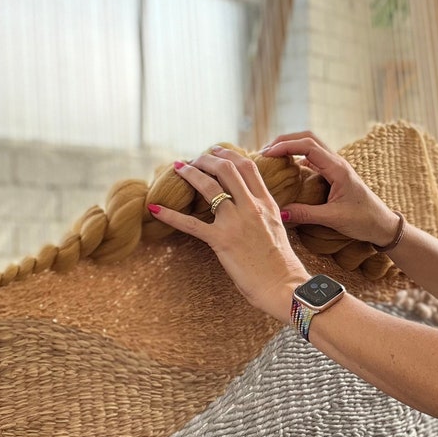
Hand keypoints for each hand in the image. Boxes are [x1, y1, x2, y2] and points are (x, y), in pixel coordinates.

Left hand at [149, 148, 308, 321]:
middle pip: (227, 169)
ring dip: (191, 173)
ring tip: (178, 168)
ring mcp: (236, 222)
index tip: (216, 151)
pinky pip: (190, 224)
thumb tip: (253, 205)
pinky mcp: (221, 241)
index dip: (229, 154)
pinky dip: (170, 215)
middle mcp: (252, 207)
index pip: (247, 167)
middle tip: (193, 159)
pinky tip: (154, 208)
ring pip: (209, 187)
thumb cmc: (281, 263)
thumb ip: (264, 212)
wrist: (283, 285)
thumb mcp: (276, 227)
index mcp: (266, 203)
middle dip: (206, 159)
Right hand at [261, 132, 400, 247]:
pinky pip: (313, 159)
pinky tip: (285, 168)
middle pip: (307, 138)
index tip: (266, 154)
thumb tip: (280, 212)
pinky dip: (297, 157)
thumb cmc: (364, 220)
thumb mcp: (334, 218)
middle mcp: (337, 162)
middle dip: (285, 140)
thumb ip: (306, 214)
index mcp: (338, 168)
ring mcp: (335, 167)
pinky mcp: (334, 174)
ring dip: (291, 146)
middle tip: (264, 152)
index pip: (307, 146)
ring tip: (271, 157)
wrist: (383, 224)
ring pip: (310, 146)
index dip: (285, 146)